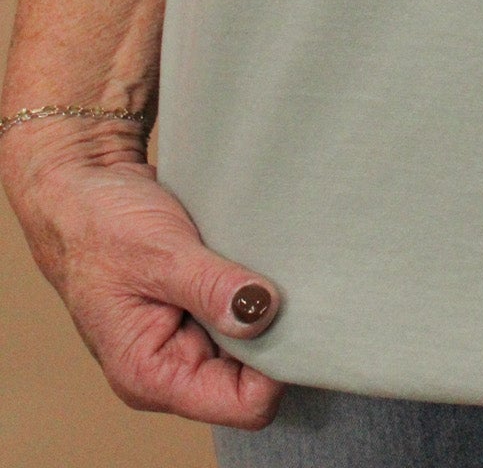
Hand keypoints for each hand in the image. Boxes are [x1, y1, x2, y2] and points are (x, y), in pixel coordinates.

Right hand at [1, 115, 283, 428]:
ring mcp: (188, 336)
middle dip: (275, 332)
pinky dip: (256, 286)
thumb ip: (210, 287)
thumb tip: (263, 312)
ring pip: (255, 339)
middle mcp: (173, 364)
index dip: (276, 367)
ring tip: (267, 262)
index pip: (241, 403)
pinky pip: (245, 309)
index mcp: (152, 374)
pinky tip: (260, 255)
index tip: (292, 314)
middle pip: (255, 374)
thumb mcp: (157, 254)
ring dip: (267, 305)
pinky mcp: (200, 306)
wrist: (83, 187)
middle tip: (290, 280)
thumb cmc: (100, 227)